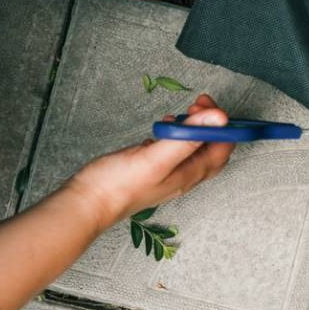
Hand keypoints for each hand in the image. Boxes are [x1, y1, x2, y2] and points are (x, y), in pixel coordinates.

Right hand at [63, 94, 234, 228]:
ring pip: (193, 148)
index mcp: (189, 174)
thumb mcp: (156, 157)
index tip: (205, 105)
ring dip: (193, 128)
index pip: (222, 147)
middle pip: (211, 148)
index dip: (221, 124)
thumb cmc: (118, 185)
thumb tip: (219, 118)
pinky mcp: (152, 170)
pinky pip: (175, 150)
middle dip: (211, 124)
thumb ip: (187, 137)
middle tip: (197, 104)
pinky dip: (176, 135)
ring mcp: (168, 174)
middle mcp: (183, 176)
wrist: (86, 204)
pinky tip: (163, 128)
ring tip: (180, 114)